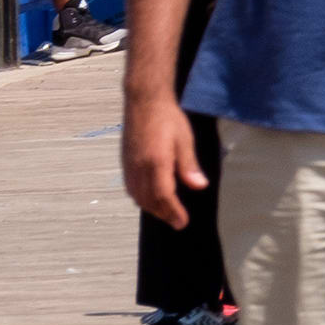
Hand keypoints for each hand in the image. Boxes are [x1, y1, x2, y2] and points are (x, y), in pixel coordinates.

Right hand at [121, 92, 210, 227]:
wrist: (144, 101)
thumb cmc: (168, 118)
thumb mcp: (185, 140)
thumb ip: (189, 165)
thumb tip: (199, 186)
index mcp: (156, 162)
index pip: (163, 195)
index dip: (173, 212)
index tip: (183, 222)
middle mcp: (139, 167)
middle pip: (149, 200)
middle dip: (163, 214)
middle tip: (177, 222)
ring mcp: (129, 166)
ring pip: (137, 196)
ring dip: (151, 208)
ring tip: (166, 213)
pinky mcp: (125, 162)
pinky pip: (130, 188)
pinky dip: (140, 198)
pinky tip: (149, 198)